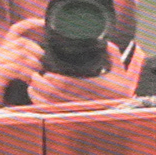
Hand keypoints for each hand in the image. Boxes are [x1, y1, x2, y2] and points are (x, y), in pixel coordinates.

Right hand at [0, 15, 52, 104]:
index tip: (43, 22)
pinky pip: (16, 68)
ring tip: (36, 76)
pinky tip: (29, 81)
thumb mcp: (13, 75)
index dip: (30, 24)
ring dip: (33, 66)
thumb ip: (22, 64)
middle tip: (41, 65)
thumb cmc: (0, 95)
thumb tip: (42, 57)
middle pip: (21, 43)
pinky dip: (26, 74)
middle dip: (36, 52)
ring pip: (21, 55)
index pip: (15, 30)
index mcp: (0, 51)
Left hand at [24, 43, 147, 110]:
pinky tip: (34, 95)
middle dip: (42, 86)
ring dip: (39, 95)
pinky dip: (41, 104)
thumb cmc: (121, 89)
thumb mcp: (121, 70)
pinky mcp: (72, 113)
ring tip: (32, 84)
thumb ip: (113, 54)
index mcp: (94, 87)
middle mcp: (84, 100)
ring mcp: (77, 108)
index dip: (55, 80)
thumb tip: (105, 41)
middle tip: (34, 76)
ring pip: (52, 104)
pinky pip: (52, 111)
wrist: (123, 108)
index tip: (46, 73)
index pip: (70, 84)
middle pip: (57, 95)